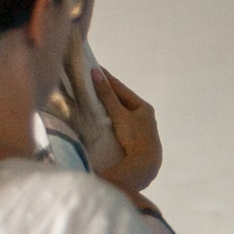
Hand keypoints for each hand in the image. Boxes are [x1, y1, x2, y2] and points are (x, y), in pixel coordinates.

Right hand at [94, 69, 163, 193]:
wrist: (143, 165)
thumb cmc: (134, 136)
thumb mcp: (119, 114)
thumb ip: (107, 95)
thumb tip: (95, 73)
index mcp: (143, 107)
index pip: (121, 89)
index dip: (107, 79)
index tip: (94, 68)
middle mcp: (143, 117)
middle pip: (121, 101)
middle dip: (106, 93)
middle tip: (89, 82)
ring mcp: (139, 129)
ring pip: (119, 114)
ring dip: (107, 107)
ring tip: (91, 100)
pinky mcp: (132, 141)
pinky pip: (118, 125)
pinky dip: (109, 120)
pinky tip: (100, 120)